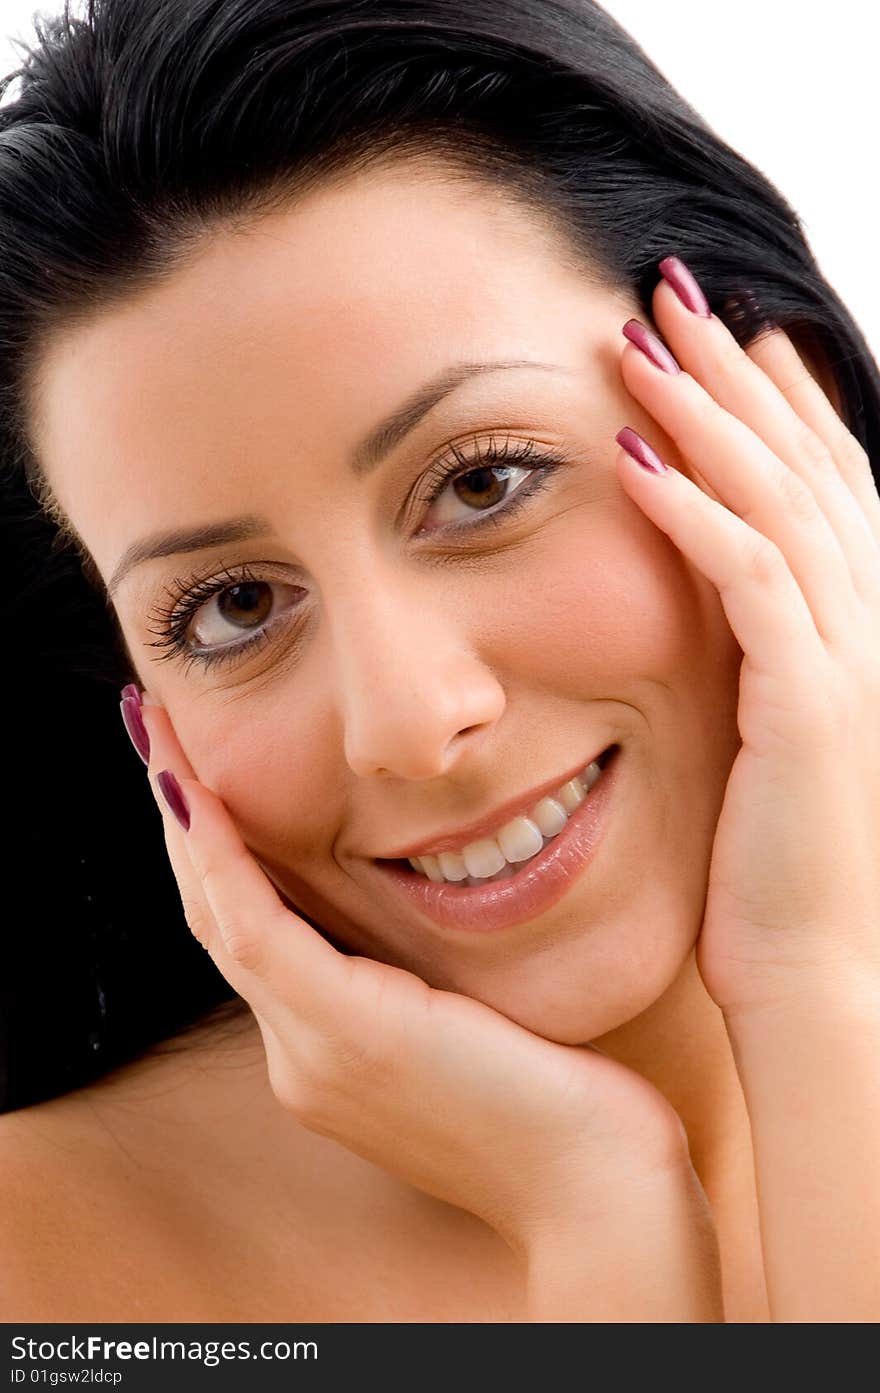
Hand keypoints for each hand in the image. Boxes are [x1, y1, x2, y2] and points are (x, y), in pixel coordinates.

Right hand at [134, 698, 691, 1255]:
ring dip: (183, 820)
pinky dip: (219, 856)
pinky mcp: (346, 1034)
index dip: (218, 854)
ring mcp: (313, 1053)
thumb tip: (425, 910)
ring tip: (159, 739)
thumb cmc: (562, 1106)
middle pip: (217, 918)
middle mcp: (301, 1057)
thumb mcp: (479, 1028)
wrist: (595, 1194)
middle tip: (156, 734)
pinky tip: (196, 790)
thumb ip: (425, 981)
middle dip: (182, 822)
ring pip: (220, 916)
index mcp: (328, 1054)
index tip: (198, 774)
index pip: (252, 935)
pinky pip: (255, 927)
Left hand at [615, 257, 879, 1014]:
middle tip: (665, 289)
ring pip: (777, 500)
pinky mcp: (810, 703)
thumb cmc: (776, 869)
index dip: (765, 397)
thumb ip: (751, 658)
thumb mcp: (765, 738)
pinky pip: (751, 582)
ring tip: (636, 341)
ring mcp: (847, 659)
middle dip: (731, 370)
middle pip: (801, 460)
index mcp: (853, 627)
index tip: (707, 331)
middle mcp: (867, 624)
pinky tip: (636, 464)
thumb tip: (707, 607)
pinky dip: (695, 516)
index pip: (812, 481)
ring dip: (706, 415)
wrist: (818, 975)